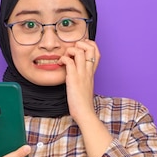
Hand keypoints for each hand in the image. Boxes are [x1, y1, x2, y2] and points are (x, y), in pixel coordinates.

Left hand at [59, 40, 112, 156]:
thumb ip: (83, 77)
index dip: (90, 45)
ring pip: (79, 52)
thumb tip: (74, 71)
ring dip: (70, 50)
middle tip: (71, 50)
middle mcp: (88, 71)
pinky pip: (69, 62)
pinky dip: (63, 59)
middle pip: (90, 48)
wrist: (84, 113)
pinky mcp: (74, 79)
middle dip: (80, 43)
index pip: (97, 52)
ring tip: (64, 57)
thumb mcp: (86, 86)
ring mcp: (81, 74)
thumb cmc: (83, 102)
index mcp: (92, 73)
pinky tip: (59, 64)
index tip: (80, 47)